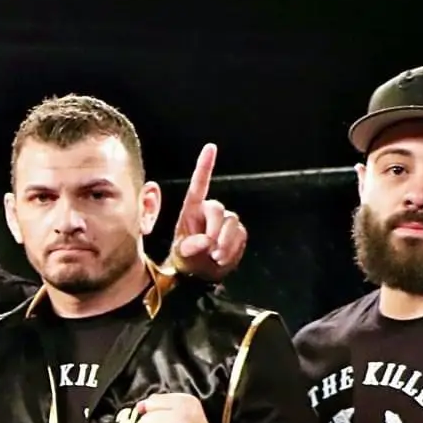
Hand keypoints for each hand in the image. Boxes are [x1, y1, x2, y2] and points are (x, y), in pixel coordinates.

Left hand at [164, 144, 245, 282]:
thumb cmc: (186, 260)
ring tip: (215, 258)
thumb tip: (205, 242)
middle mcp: (210, 211)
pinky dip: (233, 249)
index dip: (205, 166)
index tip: (210, 147)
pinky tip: (223, 259)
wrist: (200, 275)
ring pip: (231, 224)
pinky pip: (240, 236)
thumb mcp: (182, 256)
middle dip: (214, 230)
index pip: (199, 185)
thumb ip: (189, 248)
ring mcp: (225, 220)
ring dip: (225, 244)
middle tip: (210, 252)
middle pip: (217, 209)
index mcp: (192, 210)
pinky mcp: (238, 232)